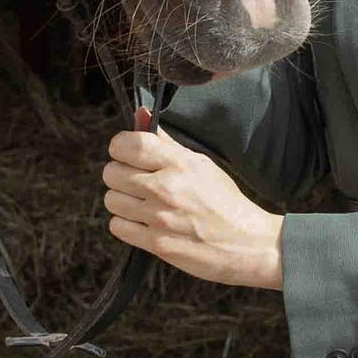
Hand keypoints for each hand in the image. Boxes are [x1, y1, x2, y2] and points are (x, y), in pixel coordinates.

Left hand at [102, 125, 285, 288]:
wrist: (247, 244)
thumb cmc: (224, 201)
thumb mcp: (200, 163)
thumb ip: (165, 141)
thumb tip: (140, 114)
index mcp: (179, 163)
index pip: (127, 144)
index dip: (121, 148)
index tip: (128, 154)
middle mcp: (166, 188)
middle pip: (111, 173)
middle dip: (120, 175)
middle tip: (136, 181)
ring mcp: (160, 217)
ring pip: (111, 200)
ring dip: (122, 201)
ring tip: (142, 203)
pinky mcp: (157, 244)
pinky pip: (117, 227)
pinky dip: (126, 225)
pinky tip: (143, 222)